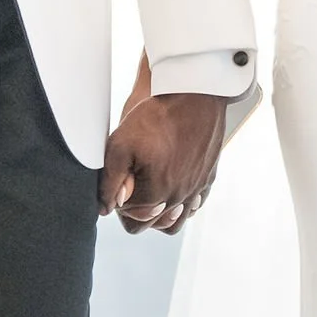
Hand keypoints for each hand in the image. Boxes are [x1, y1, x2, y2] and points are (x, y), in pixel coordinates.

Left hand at [100, 90, 224, 234]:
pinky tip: (171, 187)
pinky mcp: (208, 178)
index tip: (120, 178)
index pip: (129, 215)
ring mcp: (197, 189)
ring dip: (159, 213)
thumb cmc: (157, 116)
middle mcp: (180, 198)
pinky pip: (194, 206)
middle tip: (132, 182)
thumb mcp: (120, 145)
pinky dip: (181, 204)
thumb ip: (110, 181)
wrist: (194, 94)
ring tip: (150, 191)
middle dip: (136, 208)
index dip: (119, 199)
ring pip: (174, 222)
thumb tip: (108, 207)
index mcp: (157, 194)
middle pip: (150, 223)